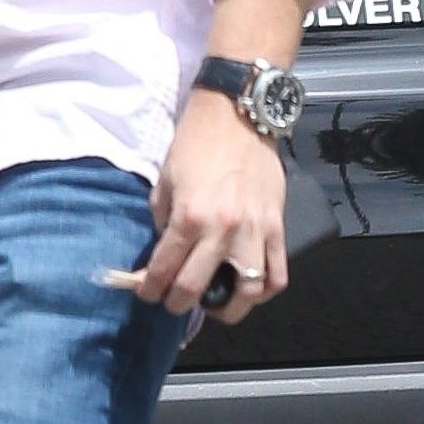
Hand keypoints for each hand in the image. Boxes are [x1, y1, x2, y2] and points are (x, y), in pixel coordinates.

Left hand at [135, 88, 287, 322]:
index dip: (149, 289)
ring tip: (216, 304)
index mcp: (189, 217)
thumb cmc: (196, 144)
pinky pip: (278, 274)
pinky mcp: (278, 227)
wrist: (238, 115)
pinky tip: (249, 290)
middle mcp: (222, 231)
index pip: (164, 270)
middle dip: (178, 303)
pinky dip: (264, 292)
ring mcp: (254, 231)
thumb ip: (164, 221)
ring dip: (227, 308)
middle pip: (196, 288)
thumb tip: (162, 253)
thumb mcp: (166, 182)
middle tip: (173, 302)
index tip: (146, 294)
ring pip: (246, 292)